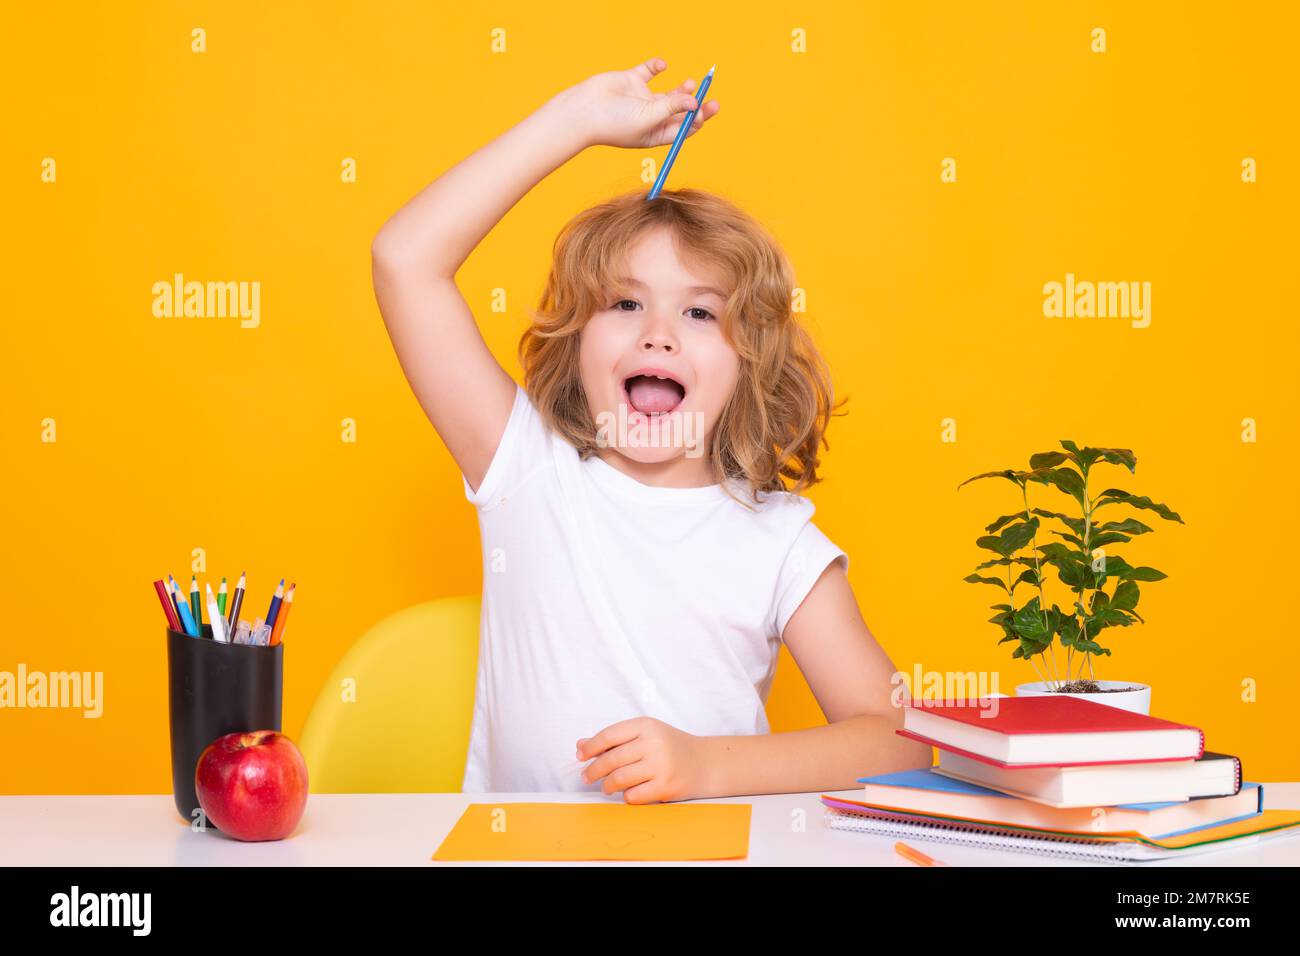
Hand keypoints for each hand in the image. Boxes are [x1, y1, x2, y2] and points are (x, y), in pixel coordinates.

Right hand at [556, 57, 720, 150]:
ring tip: (690, 83)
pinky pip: (649, 71)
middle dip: (697, 106)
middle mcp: (651, 118)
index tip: (704, 111)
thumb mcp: (648, 118)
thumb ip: (672, 108)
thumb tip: (696, 103)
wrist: (584, 110)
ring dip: (682, 89)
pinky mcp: (632, 81)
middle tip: (712, 99)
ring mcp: (642, 99)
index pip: (683, 130)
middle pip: (681, 112)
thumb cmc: (614, 123)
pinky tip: (661, 66)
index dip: (697, 121)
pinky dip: (658, 66)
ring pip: (669, 93)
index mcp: (655, 134)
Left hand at [577, 717, 710, 803]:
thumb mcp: (645, 735)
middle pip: (612, 759)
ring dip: (608, 785)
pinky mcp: (666, 786)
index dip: (591, 747)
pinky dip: (626, 796)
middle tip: (586, 777)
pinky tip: (628, 793)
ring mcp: (661, 765)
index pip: (609, 735)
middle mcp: (653, 743)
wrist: (705, 764)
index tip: (580, 756)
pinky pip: (633, 795)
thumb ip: (614, 740)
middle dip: (594, 771)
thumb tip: (581, 746)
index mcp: (646, 725)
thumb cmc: (670, 748)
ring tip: (607, 787)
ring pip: (620, 778)